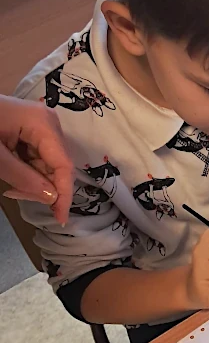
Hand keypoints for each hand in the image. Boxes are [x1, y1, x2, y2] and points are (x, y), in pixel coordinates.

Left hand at [0, 96, 73, 224]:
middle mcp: (50, 122)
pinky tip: (12, 172)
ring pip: (49, 163)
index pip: (63, 165)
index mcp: (44, 124)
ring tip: (10, 186)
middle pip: (58, 164)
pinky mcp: (33, 128)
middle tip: (15, 195)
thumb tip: (52, 197)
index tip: (60, 219)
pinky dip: (28, 169)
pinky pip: (39, 156)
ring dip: (33, 179)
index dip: (64, 194)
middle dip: (44, 186)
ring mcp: (43, 124)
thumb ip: (23, 177)